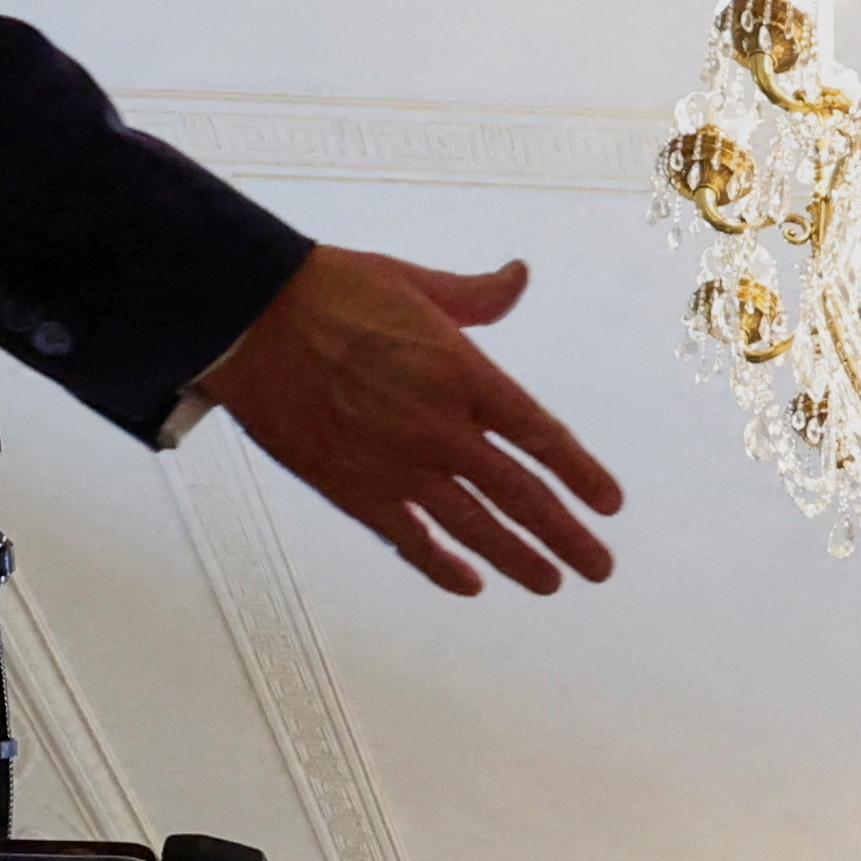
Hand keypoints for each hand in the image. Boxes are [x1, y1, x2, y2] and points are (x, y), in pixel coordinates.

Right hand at [188, 248, 620, 595]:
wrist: (250, 319)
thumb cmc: (332, 290)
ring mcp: (399, 466)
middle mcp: (442, 429)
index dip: (581, 473)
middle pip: (522, 495)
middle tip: (599, 567)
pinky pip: (410, 541)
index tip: (610, 505)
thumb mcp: (415, 282)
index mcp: (465, 374)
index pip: (541, 436)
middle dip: (566, 536)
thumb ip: (476, 296)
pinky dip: (442, 567)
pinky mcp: (354, 490)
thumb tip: (519, 275)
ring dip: (518, 560)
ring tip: (551, 583)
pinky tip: (469, 585)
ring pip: (475, 527)